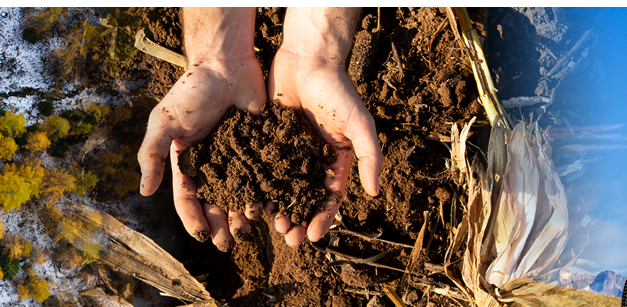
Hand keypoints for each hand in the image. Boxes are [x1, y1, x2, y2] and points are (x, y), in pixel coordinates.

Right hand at [138, 8, 265, 251]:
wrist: (226, 64)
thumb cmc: (191, 91)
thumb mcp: (164, 122)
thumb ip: (152, 155)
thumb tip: (144, 192)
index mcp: (188, 161)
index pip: (188, 197)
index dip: (193, 218)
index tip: (200, 235)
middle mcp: (213, 164)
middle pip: (216, 203)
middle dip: (220, 225)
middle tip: (227, 244)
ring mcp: (238, 158)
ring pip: (241, 195)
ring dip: (242, 216)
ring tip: (248, 231)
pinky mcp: (261, 149)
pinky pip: (264, 177)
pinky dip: (267, 195)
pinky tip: (270, 211)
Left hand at [264, 8, 382, 246]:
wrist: (308, 58)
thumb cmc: (337, 90)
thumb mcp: (360, 124)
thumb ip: (370, 156)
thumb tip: (375, 193)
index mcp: (335, 158)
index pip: (330, 197)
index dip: (323, 219)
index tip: (314, 237)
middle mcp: (311, 158)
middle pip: (303, 198)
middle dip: (298, 219)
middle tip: (288, 237)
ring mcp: (288, 149)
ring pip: (281, 186)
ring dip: (277, 208)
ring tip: (270, 224)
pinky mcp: (267, 138)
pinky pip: (262, 166)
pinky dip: (258, 184)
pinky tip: (251, 200)